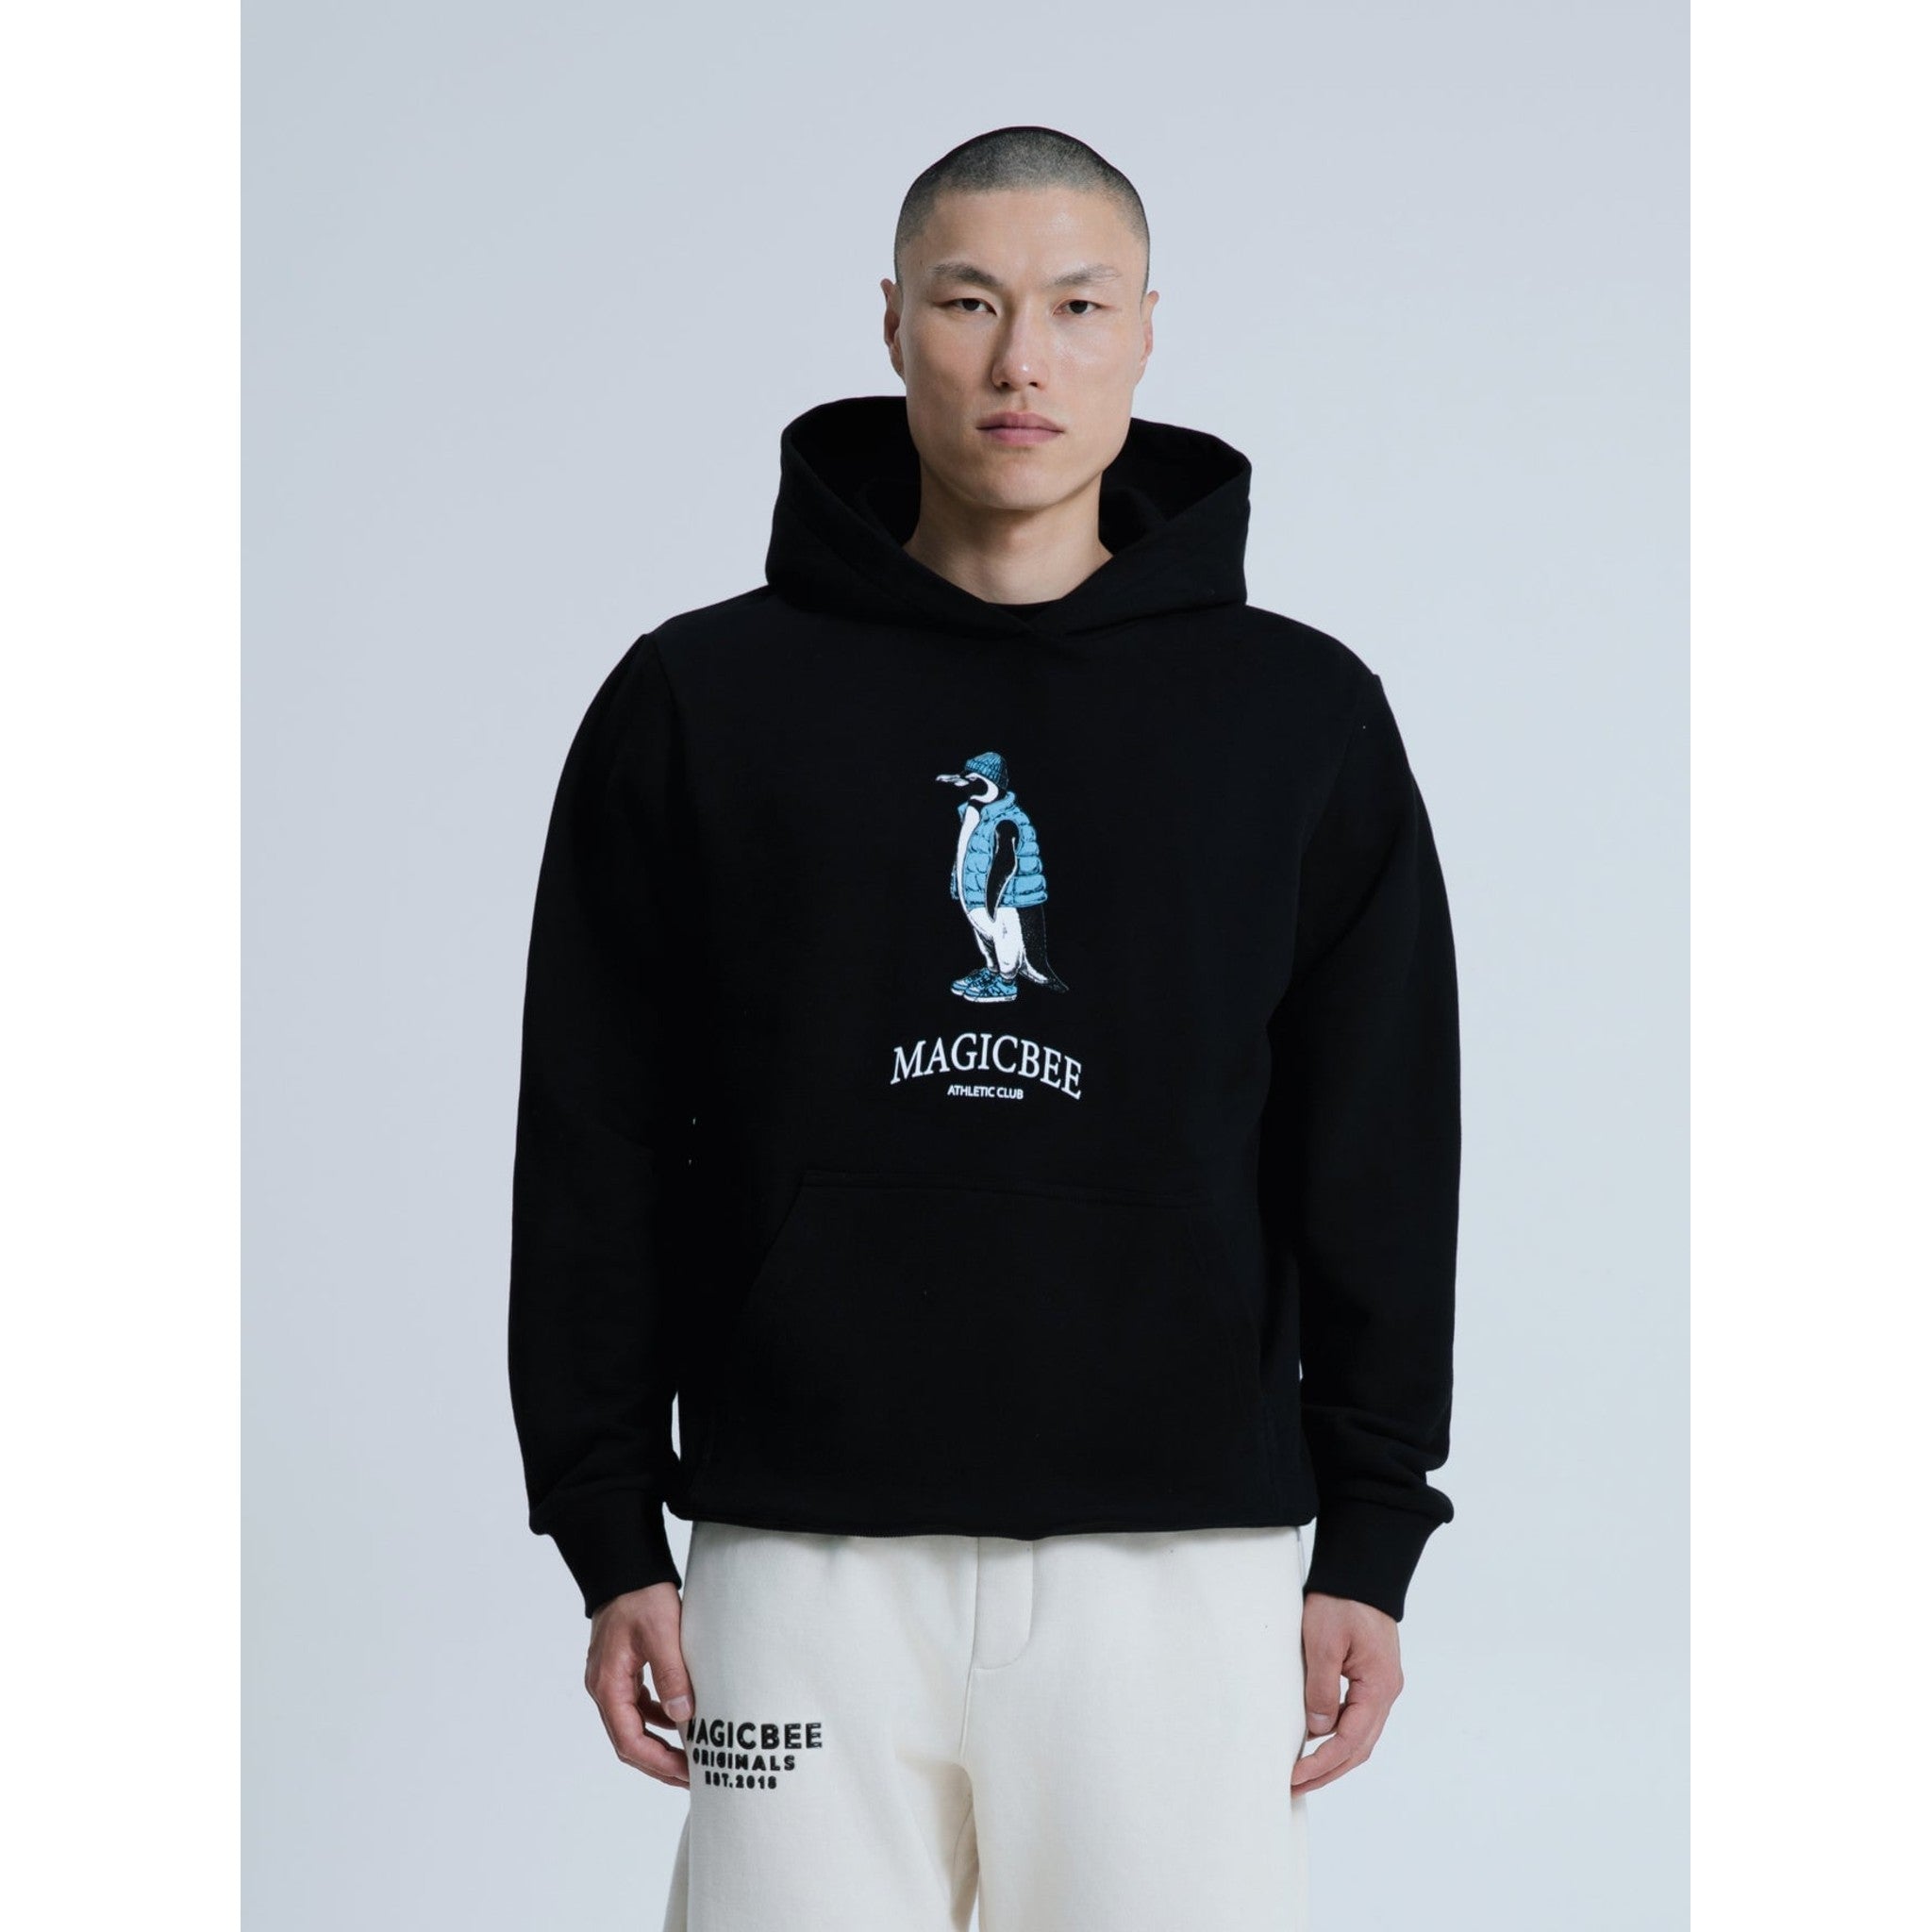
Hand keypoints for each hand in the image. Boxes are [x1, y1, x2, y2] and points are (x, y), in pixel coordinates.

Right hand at [583, 1582, 693, 1787]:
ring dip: (658, 1744)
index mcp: (608, 1685)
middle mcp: (603, 1687)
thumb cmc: (641, 1596)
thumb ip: (671, 1676)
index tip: (687, 1772)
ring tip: (690, 1755)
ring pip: (632, 1725)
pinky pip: (637, 1706)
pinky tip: (678, 1720)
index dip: (658, 1762)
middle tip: (692, 1775)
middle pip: (627, 1740)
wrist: (626, 1566)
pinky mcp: (621, 1669)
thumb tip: (684, 1717)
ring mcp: (610, 1679)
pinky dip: (656, 1719)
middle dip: (658, 1762)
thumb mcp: (662, 1634)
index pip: (629, 1741)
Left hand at [1290, 1591, 1403, 1793]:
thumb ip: (1322, 1689)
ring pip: (1360, 1735)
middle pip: (1359, 1747)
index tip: (1296, 1775)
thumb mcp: (1324, 1643)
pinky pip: (1357, 1716)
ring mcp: (1381, 1684)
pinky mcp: (1371, 1675)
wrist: (1360, 1569)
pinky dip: (1337, 1734)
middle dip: (1328, 1770)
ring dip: (1333, 1756)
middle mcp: (1386, 1691)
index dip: (1322, 1762)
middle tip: (1295, 1786)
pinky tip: (1316, 1738)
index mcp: (1379, 1687)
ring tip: (1303, 1771)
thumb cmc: (1342, 1600)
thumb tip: (1317, 1730)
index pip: (1351, 1740)